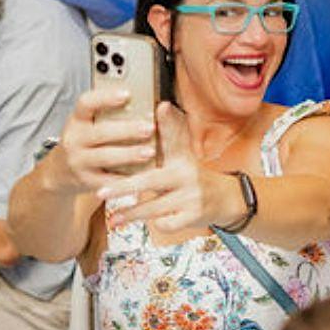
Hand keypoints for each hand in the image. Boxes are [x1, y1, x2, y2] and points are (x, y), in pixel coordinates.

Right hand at [55, 87, 159, 192]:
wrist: (61, 170)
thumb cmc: (85, 140)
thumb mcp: (88, 124)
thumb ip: (109, 115)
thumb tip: (146, 105)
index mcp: (77, 119)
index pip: (86, 103)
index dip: (106, 98)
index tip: (127, 94)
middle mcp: (74, 139)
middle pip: (101, 132)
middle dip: (128, 130)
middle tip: (150, 128)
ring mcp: (78, 161)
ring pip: (105, 157)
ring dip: (130, 154)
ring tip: (150, 152)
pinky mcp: (86, 180)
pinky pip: (108, 180)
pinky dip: (126, 178)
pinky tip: (143, 175)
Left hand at [102, 102, 232, 234]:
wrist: (227, 199)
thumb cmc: (194, 177)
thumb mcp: (184, 155)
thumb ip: (170, 134)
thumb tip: (162, 105)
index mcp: (182, 159)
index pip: (174, 138)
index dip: (167, 124)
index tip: (161, 107)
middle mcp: (187, 175)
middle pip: (150, 181)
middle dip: (122, 188)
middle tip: (102, 193)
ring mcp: (191, 197)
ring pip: (153, 207)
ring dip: (131, 214)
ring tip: (114, 219)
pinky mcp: (193, 216)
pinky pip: (165, 224)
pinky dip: (156, 224)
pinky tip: (153, 222)